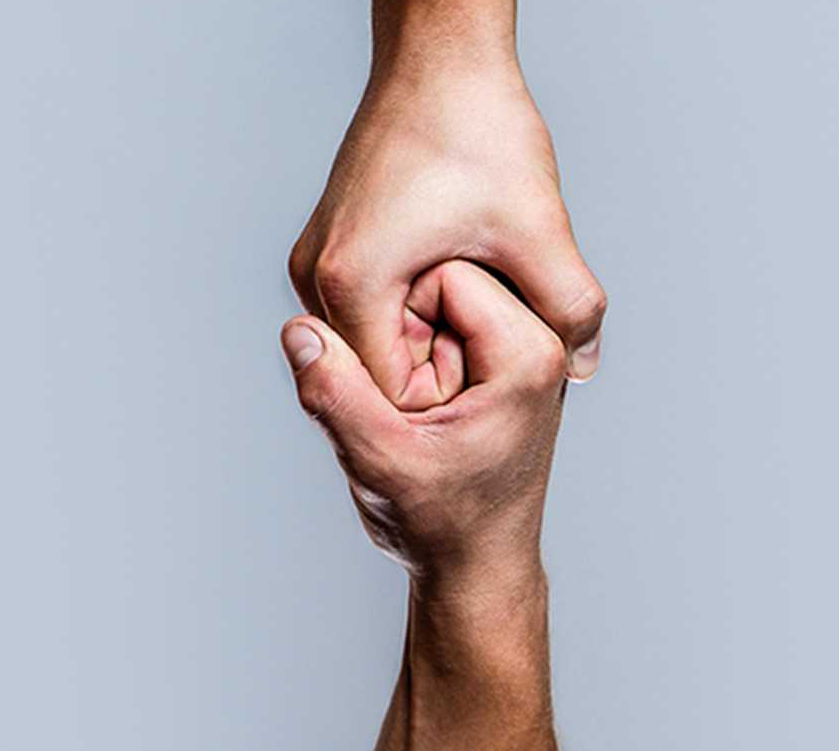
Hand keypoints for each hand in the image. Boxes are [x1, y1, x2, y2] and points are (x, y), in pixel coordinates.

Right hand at [282, 258, 566, 582]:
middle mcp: (539, 341)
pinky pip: (447, 323)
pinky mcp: (502, 362)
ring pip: (441, 299)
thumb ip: (337, 393)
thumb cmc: (443, 525)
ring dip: (408, 342)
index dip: (397, 317)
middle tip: (405, 401)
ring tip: (412, 407)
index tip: (396, 383)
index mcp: (528, 355)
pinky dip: (417, 354)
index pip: (444, 272)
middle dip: (404, 328)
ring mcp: (523, 350)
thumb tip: (298, 328)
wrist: (476, 567)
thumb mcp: (380, 462)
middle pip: (444, 276)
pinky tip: (414, 403)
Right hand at [289, 67, 605, 408]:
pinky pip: (383, 303)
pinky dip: (429, 306)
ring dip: (443, 335)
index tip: (511, 379)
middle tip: (518, 349)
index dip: (458, 397)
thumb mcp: (538, 227)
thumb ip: (568, 306)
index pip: (395, 396)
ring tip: (503, 309)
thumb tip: (585, 368)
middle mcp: (318, 277)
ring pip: (387, 336)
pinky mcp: (340, 242)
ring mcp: (323, 260)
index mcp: (351, 284)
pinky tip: (480, 281)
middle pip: (385, 372)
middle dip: (452, 369)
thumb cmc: (479, 128)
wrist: (443, 51)